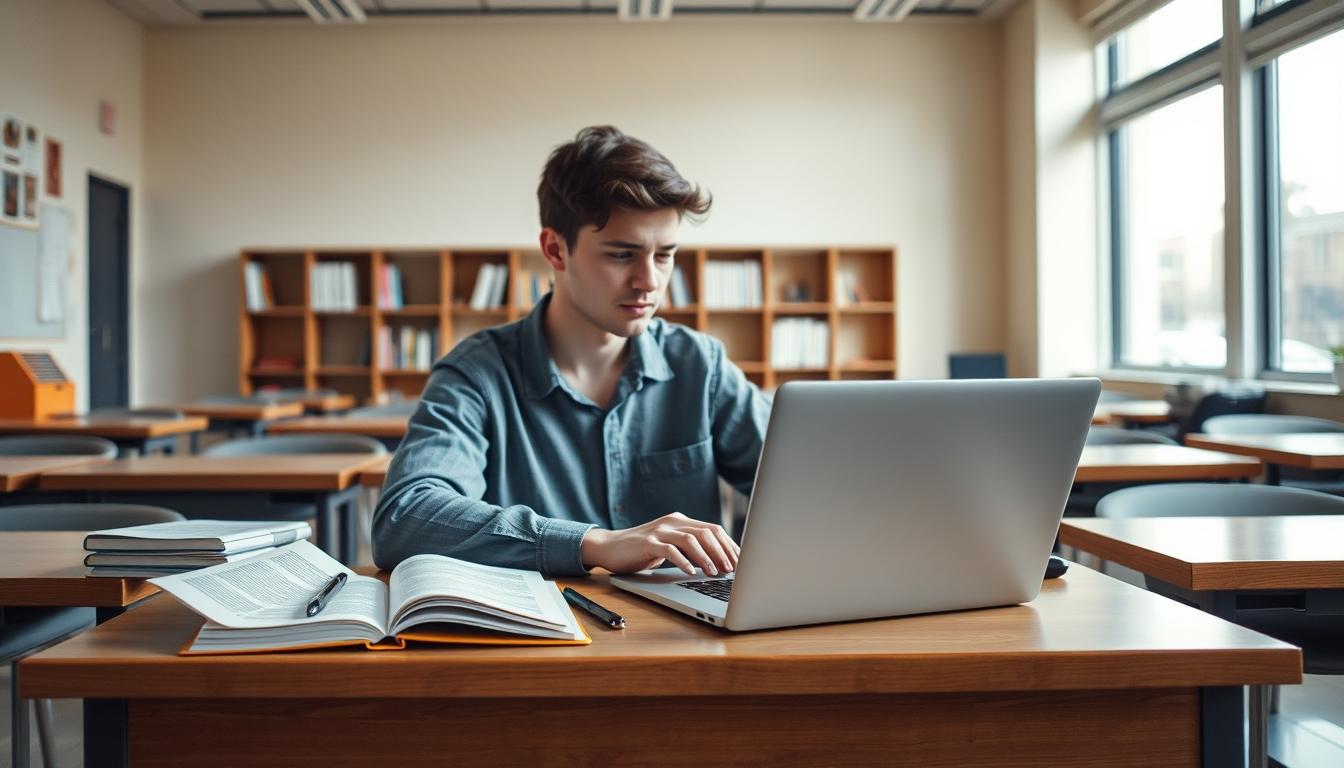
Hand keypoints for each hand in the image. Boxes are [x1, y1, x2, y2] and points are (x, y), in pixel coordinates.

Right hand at [581, 512, 739, 575]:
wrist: (609, 547)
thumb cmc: (641, 551)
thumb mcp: (669, 546)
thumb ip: (688, 548)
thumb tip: (718, 562)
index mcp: (681, 521)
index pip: (712, 529)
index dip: (728, 545)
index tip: (739, 561)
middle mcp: (672, 522)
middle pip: (706, 533)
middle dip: (722, 552)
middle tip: (731, 569)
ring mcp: (659, 531)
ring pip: (691, 540)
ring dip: (706, 557)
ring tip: (715, 572)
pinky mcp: (647, 543)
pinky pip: (670, 550)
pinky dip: (683, 561)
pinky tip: (691, 572)